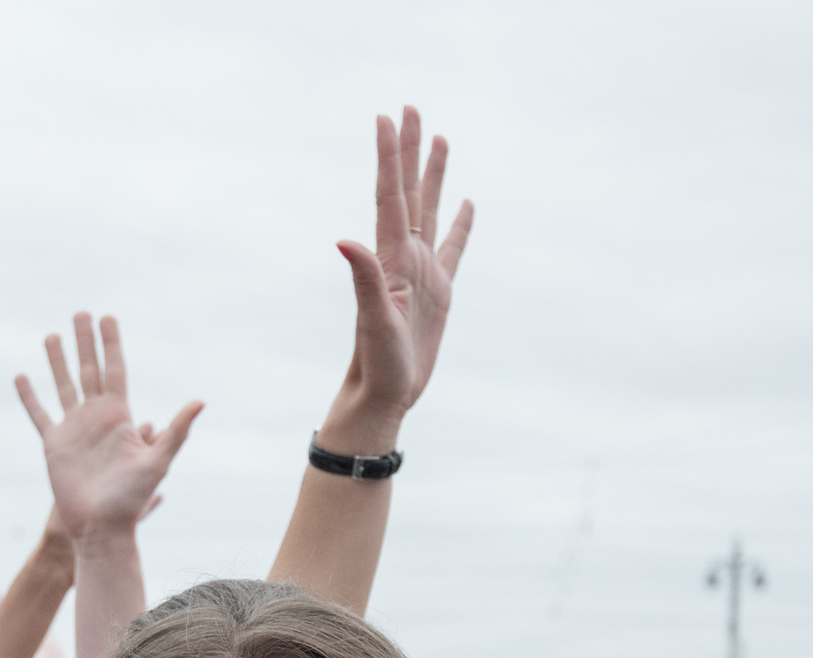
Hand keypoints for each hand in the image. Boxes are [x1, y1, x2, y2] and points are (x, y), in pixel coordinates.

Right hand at [13, 314, 201, 541]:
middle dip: (85, 342)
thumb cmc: (133, 498)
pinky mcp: (54, 445)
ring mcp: (74, 429)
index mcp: (120, 416)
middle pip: (89, 370)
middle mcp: (96, 417)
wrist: (103, 526)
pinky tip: (22, 377)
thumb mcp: (158, 461)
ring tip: (52, 335)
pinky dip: (30, 397)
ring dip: (57, 361)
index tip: (108, 318)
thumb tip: (200, 401)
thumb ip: (177, 430)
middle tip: (81, 312)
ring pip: (63, 386)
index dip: (111, 344)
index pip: (115, 370)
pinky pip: (39, 415)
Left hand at [330, 106, 474, 438]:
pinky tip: (468, 204)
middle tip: (410, 108)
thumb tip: (344, 239)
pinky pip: (454, 248)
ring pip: (431, 210)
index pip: (390, 196)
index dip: (389, 157)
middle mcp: (404, 258)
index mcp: (390, 259)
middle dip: (410, 151)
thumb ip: (364, 279)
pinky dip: (461, 225)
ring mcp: (423, 272)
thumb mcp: (374, 322)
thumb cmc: (376, 363)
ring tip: (439, 138)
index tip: (385, 118)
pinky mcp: (439, 291)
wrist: (384, 394)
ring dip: (435, 175)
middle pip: (410, 191)